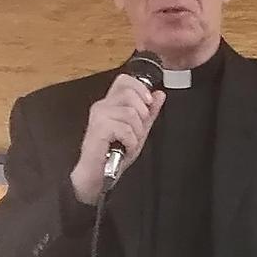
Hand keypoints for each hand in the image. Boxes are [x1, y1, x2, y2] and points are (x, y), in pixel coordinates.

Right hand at [70, 73, 164, 204]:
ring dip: (136, 133)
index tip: (148, 103)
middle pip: (130, 94)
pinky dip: (130, 142)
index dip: (140, 88)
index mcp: (111, 104)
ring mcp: (99, 115)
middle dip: (141, 115)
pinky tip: (124, 148)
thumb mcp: (138, 132)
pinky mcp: (99, 128)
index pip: (124, 80)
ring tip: (129, 143)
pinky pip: (125, 129)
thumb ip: (149, 113)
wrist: (97, 175)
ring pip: (130, 112)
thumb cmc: (113, 156)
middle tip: (136, 131)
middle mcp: (103, 106)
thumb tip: (159, 95)